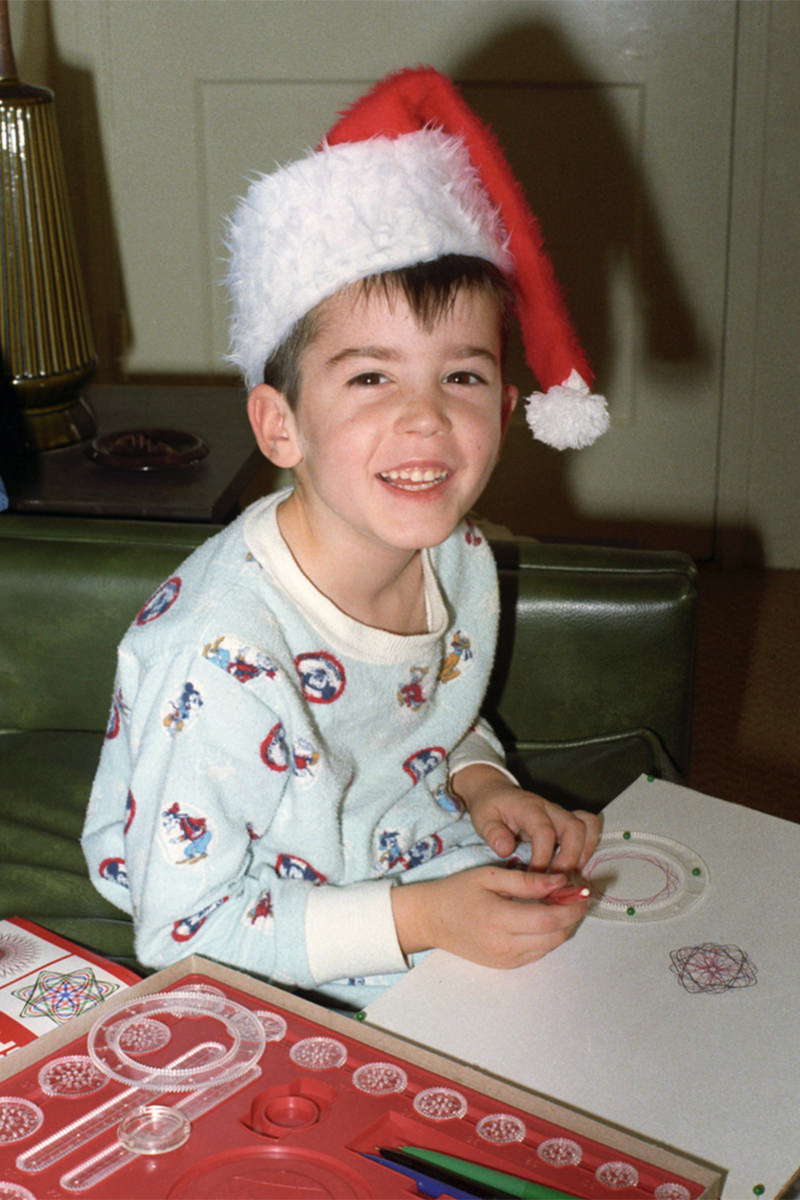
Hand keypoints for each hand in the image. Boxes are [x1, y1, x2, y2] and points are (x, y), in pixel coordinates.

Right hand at [391, 865, 587, 967]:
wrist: (430, 920)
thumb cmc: (457, 892)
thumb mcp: (489, 876)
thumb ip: (526, 880)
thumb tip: (561, 882)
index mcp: (499, 920)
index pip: (549, 918)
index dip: (572, 906)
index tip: (583, 891)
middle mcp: (505, 946)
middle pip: (555, 936)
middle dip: (572, 916)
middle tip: (577, 895)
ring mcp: (506, 960)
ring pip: (549, 946)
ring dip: (562, 927)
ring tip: (562, 903)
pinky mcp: (506, 965)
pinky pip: (537, 952)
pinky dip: (547, 936)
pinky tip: (544, 917)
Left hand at [452, 764, 601, 870]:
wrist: (496, 792)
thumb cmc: (490, 807)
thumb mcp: (482, 818)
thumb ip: (493, 833)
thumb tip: (506, 850)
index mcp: (528, 807)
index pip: (543, 830)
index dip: (543, 856)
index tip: (535, 875)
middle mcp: (549, 808)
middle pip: (573, 827)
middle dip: (569, 857)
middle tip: (556, 880)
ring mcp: (560, 814)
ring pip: (587, 826)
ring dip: (584, 852)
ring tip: (572, 874)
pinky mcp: (566, 821)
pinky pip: (590, 827)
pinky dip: (589, 846)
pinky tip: (577, 866)